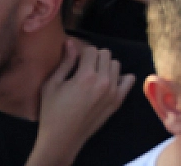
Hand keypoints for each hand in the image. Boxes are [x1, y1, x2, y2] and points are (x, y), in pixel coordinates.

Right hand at [32, 40, 133, 165]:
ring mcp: (113, 91)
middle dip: (94, 58)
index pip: (92, 50)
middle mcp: (103, 81)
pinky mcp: (118, 101)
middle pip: (106, 54)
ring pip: (116, 65)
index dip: (82, 54)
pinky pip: (129, 80)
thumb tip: (71, 42)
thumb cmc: (52, 112)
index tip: (75, 63)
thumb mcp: (51, 85)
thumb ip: (64, 62)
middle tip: (83, 69)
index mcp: (86, 76)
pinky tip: (108, 83)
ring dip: (106, 67)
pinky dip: (121, 77)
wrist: (62, 139)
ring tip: (93, 77)